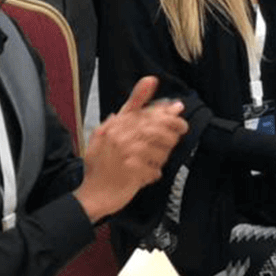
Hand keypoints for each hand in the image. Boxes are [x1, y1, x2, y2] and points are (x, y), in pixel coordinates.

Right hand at [76, 77, 187, 221]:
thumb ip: (127, 109)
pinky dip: (156, 172)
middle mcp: (119, 137)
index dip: (163, 109)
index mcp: (113, 126)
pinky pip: (156, 168)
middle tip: (182, 129)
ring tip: (158, 158)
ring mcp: (126, 154)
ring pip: (160, 148)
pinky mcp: (132, 171)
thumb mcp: (105, 132)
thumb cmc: (101, 165)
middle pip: (156, 126)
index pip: (142, 111)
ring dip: (164, 154)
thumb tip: (149, 82)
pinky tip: (151, 173)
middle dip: (174, 127)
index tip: (177, 107)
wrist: (93, 194)